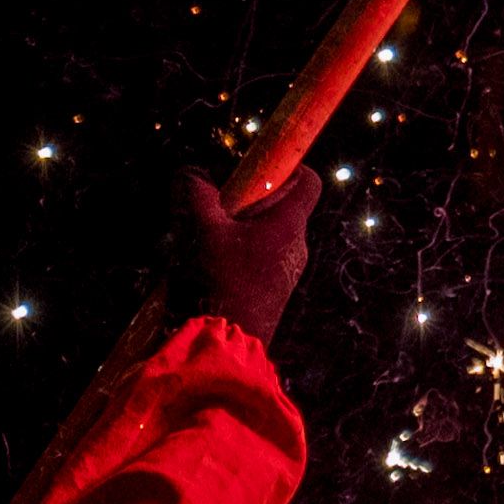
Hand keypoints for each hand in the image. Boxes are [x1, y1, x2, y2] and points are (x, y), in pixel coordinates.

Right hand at [175, 165, 322, 342]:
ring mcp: (292, 266)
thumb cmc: (226, 278)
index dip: (293, 169)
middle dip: (262, 199)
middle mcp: (299, 242)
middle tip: (230, 201)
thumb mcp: (207, 233)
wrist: (234, 335)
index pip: (310, 183)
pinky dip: (253, 248)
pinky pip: (272, 255)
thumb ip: (201, 200)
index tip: (265, 169)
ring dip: (254, 226)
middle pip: (291, 206)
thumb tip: (192, 174)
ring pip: (279, 233)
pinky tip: (225, 258)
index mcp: (289, 223)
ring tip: (222, 232)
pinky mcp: (281, 285)